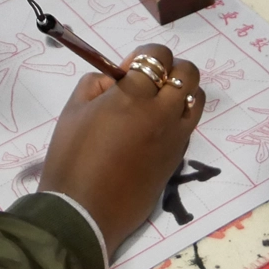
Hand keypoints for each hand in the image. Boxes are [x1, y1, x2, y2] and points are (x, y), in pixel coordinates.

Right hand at [38, 44, 203, 250]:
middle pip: (188, 73)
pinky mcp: (177, 159)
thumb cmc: (71, 159)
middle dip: (169, 68)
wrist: (84, 212)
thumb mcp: (73, 110)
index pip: (158, 56)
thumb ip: (96, 85)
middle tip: (146, 82)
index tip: (127, 69)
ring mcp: (175, 138)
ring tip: (156, 104)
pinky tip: (152, 131)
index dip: (143, 56)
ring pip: (197, 99)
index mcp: (134, 96)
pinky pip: (188, 126)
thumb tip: (116, 81)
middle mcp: (163, 113)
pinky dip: (177, 119)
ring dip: (181, 93)